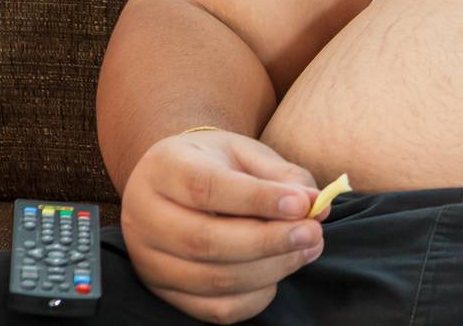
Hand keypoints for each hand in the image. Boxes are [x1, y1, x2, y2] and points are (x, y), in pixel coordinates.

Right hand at [119, 128, 328, 323]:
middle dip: (270, 241)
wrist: (175, 181)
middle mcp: (146, 218)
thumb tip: (316, 204)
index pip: (207, 188)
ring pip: (213, 280)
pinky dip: (256, 296)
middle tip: (313, 233)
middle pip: (207, 242)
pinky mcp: (164, 292)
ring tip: (307, 248)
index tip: (302, 205)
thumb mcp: (246, 153)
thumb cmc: (216, 163)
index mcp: (164, 169)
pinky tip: (278, 271)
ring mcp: (149, 261)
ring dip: (271, 268)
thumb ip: (281, 176)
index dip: (258, 200)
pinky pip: (214, 309)